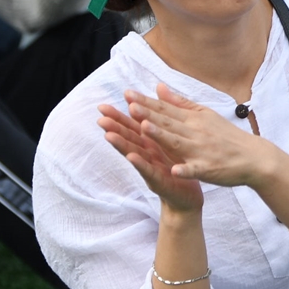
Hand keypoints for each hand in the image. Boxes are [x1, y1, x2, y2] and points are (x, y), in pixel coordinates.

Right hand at [97, 94, 204, 213]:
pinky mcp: (159, 181)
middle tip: (100, 117)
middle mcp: (146, 154)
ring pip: (134, 154)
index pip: (133, 126)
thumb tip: (158, 93)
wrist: (187, 195)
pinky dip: (140, 164)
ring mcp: (150, 168)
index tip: (104, 105)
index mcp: (150, 142)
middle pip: (128, 139)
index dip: (120, 116)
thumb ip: (159, 123)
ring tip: (108, 135)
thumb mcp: (170, 142)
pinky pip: (149, 171)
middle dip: (114, 128)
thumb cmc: (178, 165)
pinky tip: (131, 157)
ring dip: (121, 145)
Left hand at [116, 84, 276, 189]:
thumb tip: (158, 87)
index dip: (146, 102)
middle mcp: (196, 132)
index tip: (127, 94)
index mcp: (193, 119)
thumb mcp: (205, 114)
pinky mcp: (209, 168)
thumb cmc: (227, 136)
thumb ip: (179, 103)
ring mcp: (202, 151)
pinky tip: (174, 171)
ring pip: (178, 142)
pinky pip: (195, 169)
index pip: (166, 109)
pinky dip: (186, 170)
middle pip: (168, 123)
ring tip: (145, 128)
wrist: (254, 157)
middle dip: (149, 114)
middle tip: (130, 105)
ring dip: (162, 135)